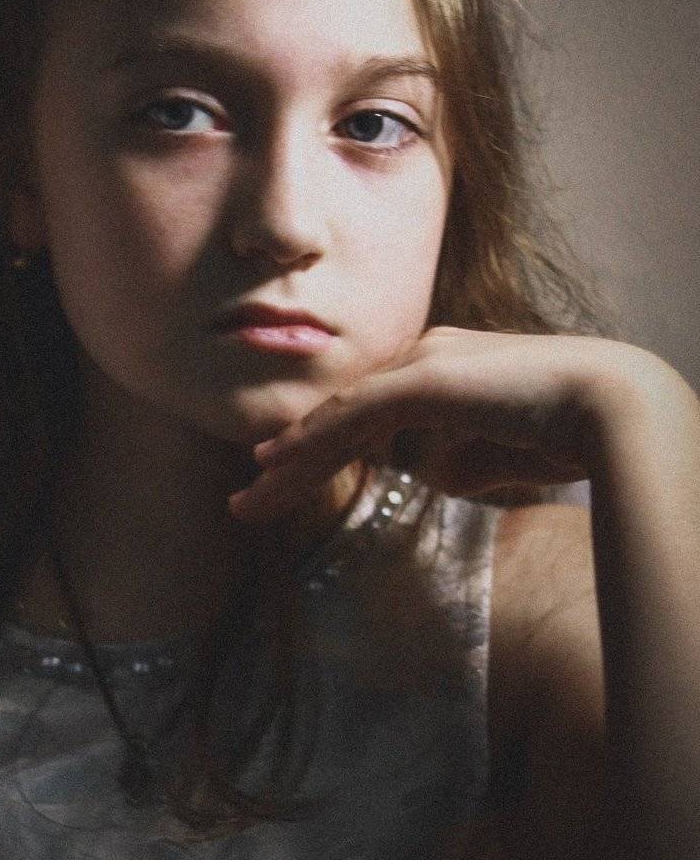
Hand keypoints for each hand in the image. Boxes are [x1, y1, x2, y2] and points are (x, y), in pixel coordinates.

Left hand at [229, 327, 660, 521]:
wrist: (614, 409)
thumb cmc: (564, 434)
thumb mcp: (495, 455)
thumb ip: (455, 459)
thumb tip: (427, 472)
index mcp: (441, 369)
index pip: (364, 416)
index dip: (320, 449)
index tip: (282, 483)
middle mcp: (422, 356)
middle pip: (339, 416)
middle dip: (291, 462)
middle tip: (247, 500)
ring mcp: (422, 363)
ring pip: (337, 419)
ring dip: (288, 464)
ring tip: (246, 502)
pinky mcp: (426, 380)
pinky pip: (353, 419)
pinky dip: (312, 445)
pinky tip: (274, 467)